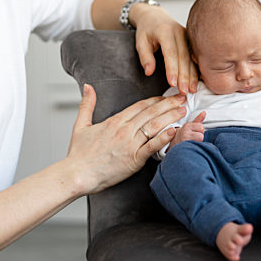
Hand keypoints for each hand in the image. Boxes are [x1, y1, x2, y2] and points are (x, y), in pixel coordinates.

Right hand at [65, 84, 186, 194]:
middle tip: (183, 97)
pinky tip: (175, 130)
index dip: (155, 100)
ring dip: (170, 116)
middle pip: (151, 112)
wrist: (77, 174)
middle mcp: (124, 130)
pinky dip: (164, 138)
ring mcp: (130, 144)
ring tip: (183, 110)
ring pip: (154, 126)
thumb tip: (87, 87)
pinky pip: (152, 146)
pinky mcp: (133, 159)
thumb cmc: (79, 154)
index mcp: (114, 121)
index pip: (140, 106)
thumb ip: (87, 104)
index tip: (167, 96)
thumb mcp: (80, 125)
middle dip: (169, 103)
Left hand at [129, 3, 197, 93]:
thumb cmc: (147, 30)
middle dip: (184, 76)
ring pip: (192, 59)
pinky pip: (195, 58)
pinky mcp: (192, 42)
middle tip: (184, 91)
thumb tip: (149, 72)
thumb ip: (145, 57)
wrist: (155, 16)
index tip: (172, 83)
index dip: (172, 69)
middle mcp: (180, 32)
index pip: (170, 53)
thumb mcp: (141, 41)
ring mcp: (188, 36)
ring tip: (191, 90)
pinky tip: (197, 82)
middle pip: (184, 57)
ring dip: (192, 76)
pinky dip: (196, 71)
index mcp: (166, 31)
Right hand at [168, 111, 205, 149]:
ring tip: (191, 143)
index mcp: (186, 126)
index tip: (194, 133)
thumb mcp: (189, 126)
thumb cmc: (182, 135)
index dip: (199, 131)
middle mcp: (184, 133)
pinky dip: (195, 148)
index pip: (201, 127)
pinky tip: (190, 148)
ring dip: (197, 143)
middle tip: (193, 139)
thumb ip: (198, 120)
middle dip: (199, 138)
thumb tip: (204, 112)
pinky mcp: (184, 149)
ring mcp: (184, 141)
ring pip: (199, 142)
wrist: (172, 145)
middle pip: (201, 136)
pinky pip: (196, 148)